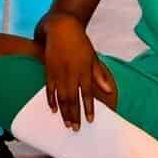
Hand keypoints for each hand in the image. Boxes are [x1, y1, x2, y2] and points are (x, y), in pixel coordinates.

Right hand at [40, 15, 114, 129]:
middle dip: (75, 115)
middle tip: (76, 129)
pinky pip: (49, 89)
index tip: (90, 120)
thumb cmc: (80, 44)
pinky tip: (53, 110)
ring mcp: (59, 73)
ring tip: (66, 124)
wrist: (61, 29)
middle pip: (73, 99)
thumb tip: (109, 90)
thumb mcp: (93, 57)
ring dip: (63, 112)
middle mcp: (72, 73)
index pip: (88, 94)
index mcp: (85, 70)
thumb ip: (100, 74)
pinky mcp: (48, 71)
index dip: (89, 108)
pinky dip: (50, 100)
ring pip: (61, 97)